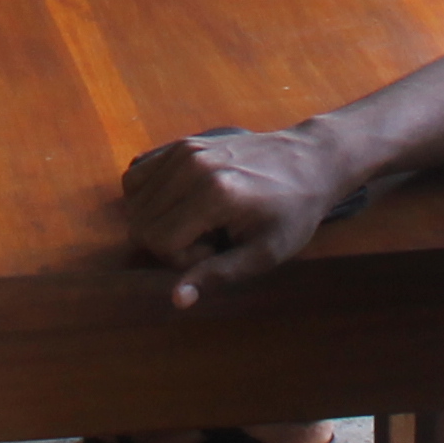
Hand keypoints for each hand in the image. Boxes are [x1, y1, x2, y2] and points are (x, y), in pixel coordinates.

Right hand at [119, 124, 354, 308]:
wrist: (309, 161)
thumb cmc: (292, 213)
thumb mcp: (265, 254)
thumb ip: (217, 275)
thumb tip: (177, 300)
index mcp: (215, 195)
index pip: (158, 241)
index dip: (182, 259)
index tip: (217, 250)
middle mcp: (192, 167)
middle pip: (141, 222)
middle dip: (168, 242)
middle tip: (210, 237)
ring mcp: (184, 150)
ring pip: (134, 200)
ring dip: (160, 219)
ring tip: (201, 219)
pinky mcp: (182, 143)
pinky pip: (138, 176)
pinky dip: (149, 197)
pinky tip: (184, 203)